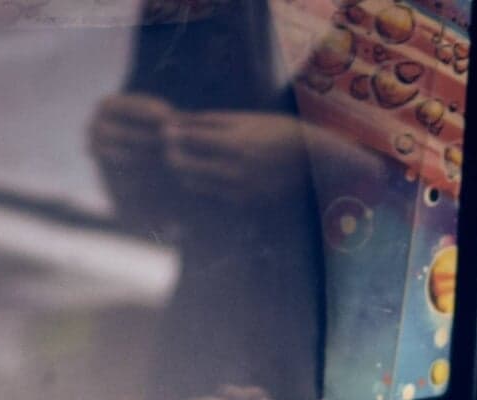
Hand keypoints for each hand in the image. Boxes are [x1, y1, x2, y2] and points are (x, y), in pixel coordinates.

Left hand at [90, 94, 311, 211]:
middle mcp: (234, 171)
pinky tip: (204, 178)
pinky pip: (212, 196)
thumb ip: (208, 122)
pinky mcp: (244, 204)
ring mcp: (239, 191)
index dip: (170, 135)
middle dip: (171, 157)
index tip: (164, 131)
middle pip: (184, 167)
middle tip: (167, 149)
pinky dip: (202, 187)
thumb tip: (174, 122)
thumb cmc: (276, 130)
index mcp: (233, 144)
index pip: (187, 140)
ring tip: (183, 163)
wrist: (312, 160)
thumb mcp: (244, 119)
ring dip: (184, 174)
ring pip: (194, 185)